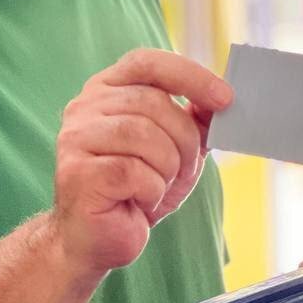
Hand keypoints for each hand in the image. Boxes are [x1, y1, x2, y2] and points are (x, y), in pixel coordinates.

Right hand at [51, 49, 232, 276]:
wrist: (98, 239)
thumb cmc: (136, 190)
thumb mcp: (176, 150)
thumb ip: (194, 119)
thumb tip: (221, 97)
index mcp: (107, 90)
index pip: (148, 63)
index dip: (190, 76)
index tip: (225, 99)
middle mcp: (85, 106)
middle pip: (155, 103)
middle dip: (185, 141)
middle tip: (183, 170)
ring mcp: (77, 137)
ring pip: (145, 136)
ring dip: (166, 169)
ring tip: (156, 187)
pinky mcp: (77, 172)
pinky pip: (133, 172)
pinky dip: (150, 192)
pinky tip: (137, 202)